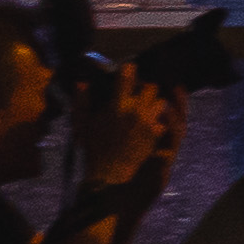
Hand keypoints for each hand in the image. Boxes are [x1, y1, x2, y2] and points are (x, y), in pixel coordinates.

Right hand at [70, 74, 177, 192]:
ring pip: (161, 102)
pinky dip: (158, 121)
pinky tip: (148, 126)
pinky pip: (163, 120)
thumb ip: (82, 102)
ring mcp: (147, 123)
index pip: (127, 77)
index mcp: (116, 107)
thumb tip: (81, 83)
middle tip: (138, 95)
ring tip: (144, 111)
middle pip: (151, 87)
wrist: (107, 174)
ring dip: (154, 105)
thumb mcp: (82, 124)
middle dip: (145, 89)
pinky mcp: (155, 134)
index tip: (128, 69)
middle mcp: (134, 112)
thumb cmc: (92, 148)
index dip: (128, 71)